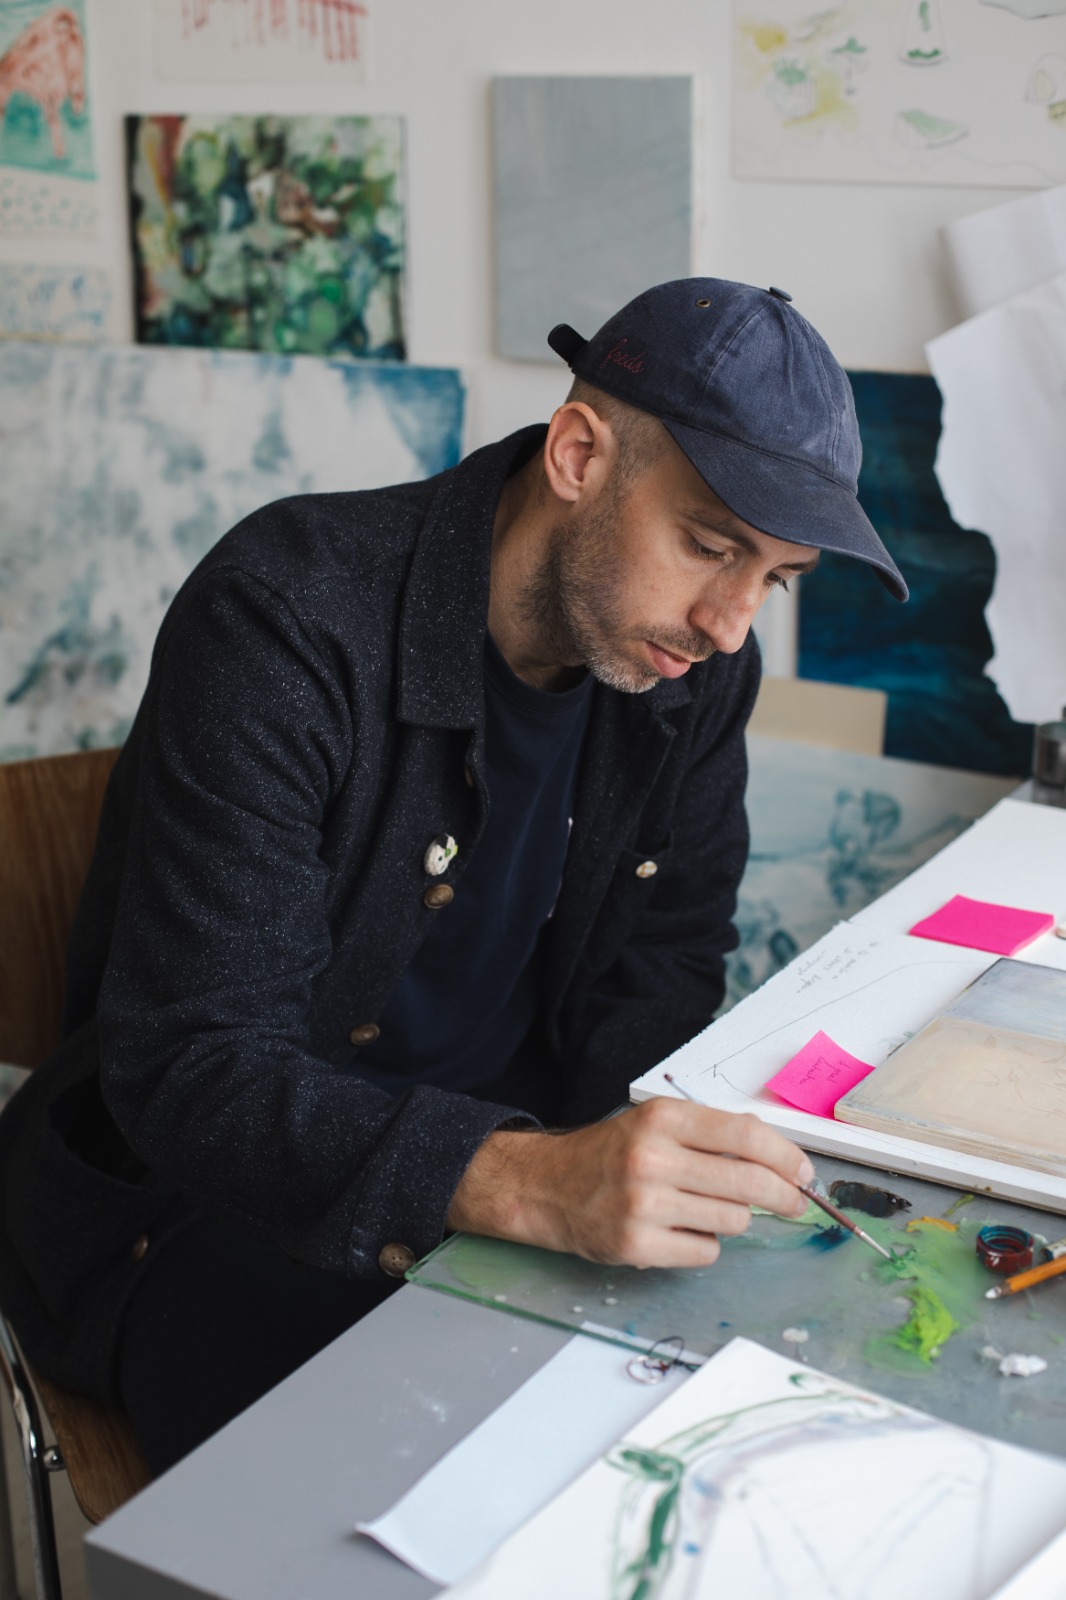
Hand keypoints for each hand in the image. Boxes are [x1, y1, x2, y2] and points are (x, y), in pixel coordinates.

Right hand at [446, 1098, 813, 1269]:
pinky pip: (706, 1252)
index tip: (803, 1172)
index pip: (745, 1135)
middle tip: (794, 1202)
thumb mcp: (657, 1124)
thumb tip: (782, 1158)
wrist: (547, 1186)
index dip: (786, 1156)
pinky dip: (703, 1244)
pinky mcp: (637, 1246)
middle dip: (784, 1196)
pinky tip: (679, 1230)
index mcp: (663, 1119)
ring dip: (732, 1218)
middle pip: (749, 1182)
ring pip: (733, 1220)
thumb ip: (714, 1134)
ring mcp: (644, 1205)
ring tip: (704, 1209)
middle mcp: (652, 1158)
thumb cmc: (612, 1154)